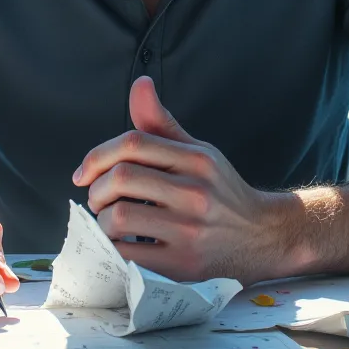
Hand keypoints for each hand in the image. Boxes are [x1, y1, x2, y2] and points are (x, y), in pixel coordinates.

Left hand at [72, 77, 299, 283]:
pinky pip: (128, 255)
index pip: (133, 143)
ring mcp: (190, 230)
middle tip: (98, 200)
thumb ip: (162, 123)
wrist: (264, 237)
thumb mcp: (199, 152)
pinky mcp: (183, 265)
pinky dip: (113, 249)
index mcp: (196, 160)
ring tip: (110, 223)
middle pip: (121, 178)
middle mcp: (195, 192)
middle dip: (96, 190)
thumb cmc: (222, 193)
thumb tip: (140, 83)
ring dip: (102, 221)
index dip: (97, 155)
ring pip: (119, 218)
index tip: (84, 172)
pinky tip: (121, 245)